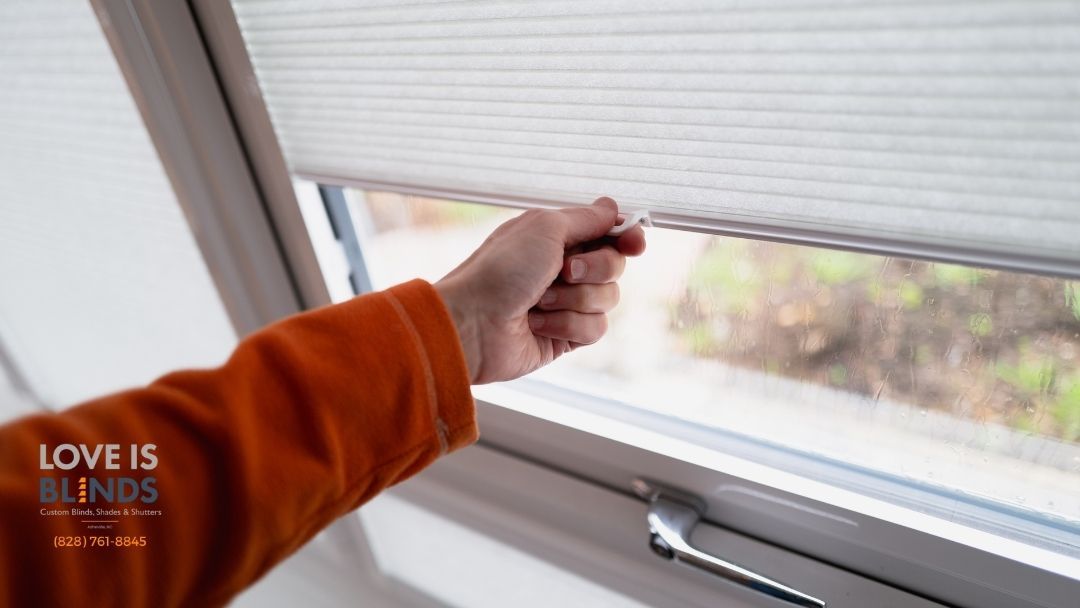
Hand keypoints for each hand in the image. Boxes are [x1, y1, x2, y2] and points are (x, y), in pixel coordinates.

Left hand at [435, 197, 645, 383]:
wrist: (472, 323)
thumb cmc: (500, 269)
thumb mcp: (545, 228)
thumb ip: (586, 218)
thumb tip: (613, 207)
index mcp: (556, 236)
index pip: (608, 232)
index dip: (627, 237)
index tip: (635, 243)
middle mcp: (562, 267)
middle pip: (615, 265)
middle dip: (595, 269)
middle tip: (563, 271)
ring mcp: (565, 303)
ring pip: (609, 299)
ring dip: (574, 300)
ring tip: (538, 302)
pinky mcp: (564, 335)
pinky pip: (595, 329)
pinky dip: (567, 325)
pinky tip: (538, 325)